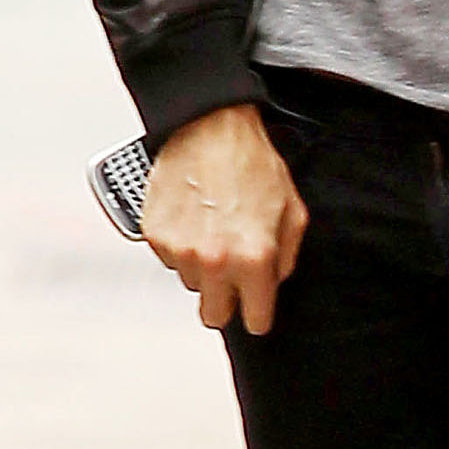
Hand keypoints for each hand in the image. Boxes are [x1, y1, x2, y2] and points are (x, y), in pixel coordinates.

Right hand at [141, 102, 307, 335]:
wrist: (209, 127)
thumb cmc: (252, 162)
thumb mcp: (292, 210)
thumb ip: (286, 257)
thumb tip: (273, 282)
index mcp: (253, 258)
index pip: (255, 321)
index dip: (258, 314)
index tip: (256, 310)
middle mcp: (215, 260)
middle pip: (214, 316)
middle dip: (226, 301)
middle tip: (232, 277)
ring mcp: (181, 250)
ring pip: (192, 284)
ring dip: (203, 268)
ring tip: (213, 231)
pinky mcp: (156, 236)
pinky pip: (170, 259)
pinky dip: (181, 246)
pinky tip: (194, 220)